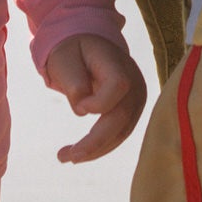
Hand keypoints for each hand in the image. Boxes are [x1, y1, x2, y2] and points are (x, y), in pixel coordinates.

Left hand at [44, 33, 146, 163]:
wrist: (92, 44)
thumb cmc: (74, 51)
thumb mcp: (64, 58)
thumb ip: (73, 82)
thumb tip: (82, 111)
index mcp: (116, 62)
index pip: (118, 85)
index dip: (100, 102)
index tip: (79, 107)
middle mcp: (134, 80)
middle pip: (121, 116)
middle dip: (95, 141)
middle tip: (67, 157)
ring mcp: (136, 97)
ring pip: (122, 131)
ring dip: (95, 149)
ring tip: (66, 157)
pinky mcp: (132, 111)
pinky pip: (120, 133)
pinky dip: (101, 146)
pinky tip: (81, 153)